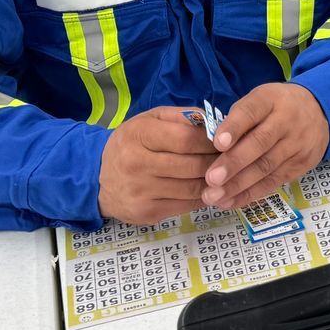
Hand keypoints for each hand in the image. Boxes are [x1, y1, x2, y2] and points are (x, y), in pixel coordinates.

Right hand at [99, 107, 215, 223]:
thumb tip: (216, 123)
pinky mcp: (147, 212)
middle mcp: (136, 164)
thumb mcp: (150, 119)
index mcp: (138, 135)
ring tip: (224, 174)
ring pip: (193, 188)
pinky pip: (187, 205)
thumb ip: (182, 117)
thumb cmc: (132, 143)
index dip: (212, 141)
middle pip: (193, 165)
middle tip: (232, 159)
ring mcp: (141, 191)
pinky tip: (210, 188)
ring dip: (215, 182)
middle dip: (218, 162)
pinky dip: (204, 197)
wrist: (98, 178)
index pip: (187, 139)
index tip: (225, 142)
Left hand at [203, 83, 329, 208]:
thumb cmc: (276, 107)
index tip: (218, 143)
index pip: (251, 111)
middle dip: (234, 163)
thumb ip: (238, 119)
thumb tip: (211, 147)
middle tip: (211, 179)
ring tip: (214, 197)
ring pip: (266, 167)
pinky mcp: (302, 164)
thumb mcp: (259, 100)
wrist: (321, 112)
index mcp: (270, 100)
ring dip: (238, 184)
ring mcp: (297, 144)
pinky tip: (231, 202)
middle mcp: (287, 120)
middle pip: (260, 143)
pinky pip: (274, 181)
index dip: (234, 127)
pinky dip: (251, 193)